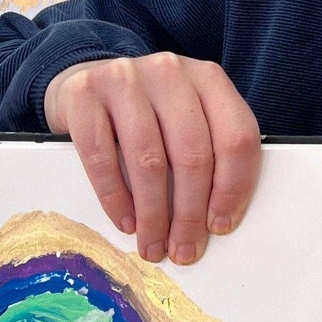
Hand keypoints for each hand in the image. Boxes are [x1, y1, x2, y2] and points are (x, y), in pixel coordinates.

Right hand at [44, 53, 261, 266]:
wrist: (88, 80)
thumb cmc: (148, 111)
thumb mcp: (187, 117)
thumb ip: (209, 150)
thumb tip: (217, 220)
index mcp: (209, 78)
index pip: (237, 137)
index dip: (233, 188)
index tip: (221, 226)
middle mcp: (171, 72)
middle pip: (193, 154)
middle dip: (190, 213)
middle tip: (184, 249)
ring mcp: (125, 78)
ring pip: (149, 160)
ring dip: (153, 214)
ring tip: (153, 245)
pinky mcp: (84, 92)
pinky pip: (102, 156)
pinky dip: (115, 197)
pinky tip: (125, 222)